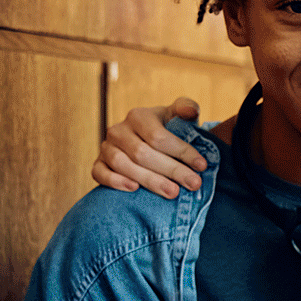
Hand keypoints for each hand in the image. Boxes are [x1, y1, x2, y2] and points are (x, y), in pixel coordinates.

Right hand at [91, 98, 207, 197]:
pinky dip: (115, 181)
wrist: (146, 141)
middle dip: (172, 170)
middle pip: (143, 153)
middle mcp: (118, 130)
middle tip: (194, 184)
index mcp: (138, 116)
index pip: (159, 136)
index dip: (182, 152)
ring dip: (149, 180)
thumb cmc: (167, 128)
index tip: (202, 166)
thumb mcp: (177, 116)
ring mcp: (106, 147)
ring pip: (123, 165)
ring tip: (173, 192)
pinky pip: (100, 173)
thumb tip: (190, 111)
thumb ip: (186, 108)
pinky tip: (134, 189)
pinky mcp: (98, 164)